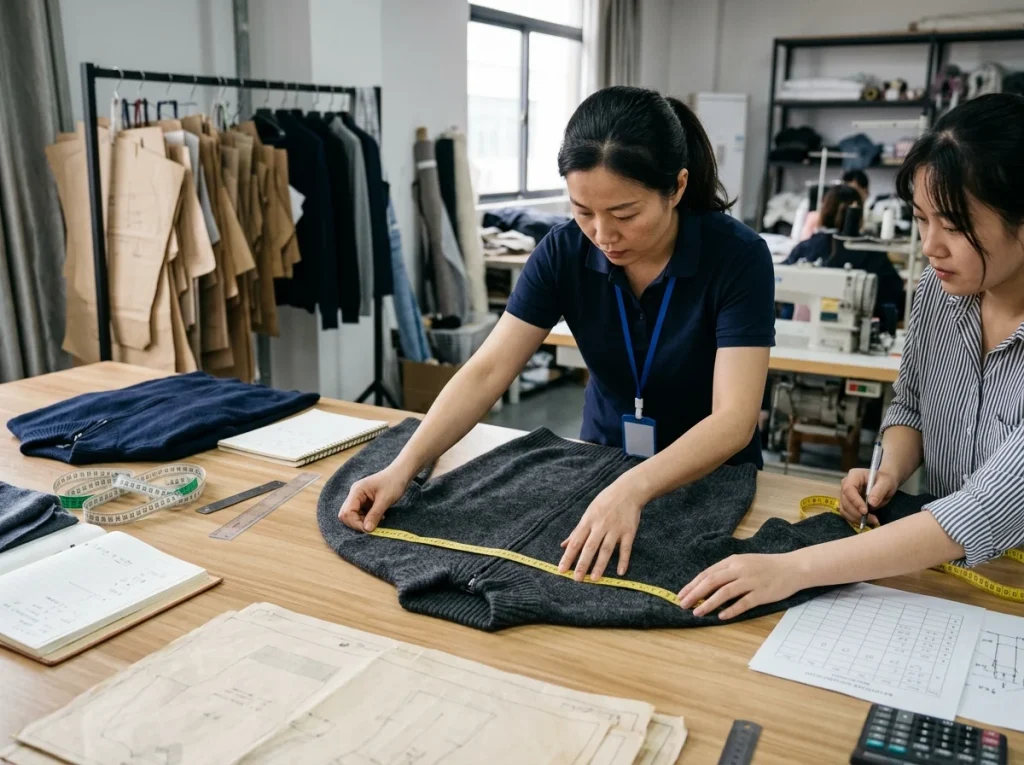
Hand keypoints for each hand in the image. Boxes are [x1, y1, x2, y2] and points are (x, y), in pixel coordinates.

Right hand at [338, 466, 410, 531]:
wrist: (401, 473)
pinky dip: (368, 518)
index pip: (347, 512)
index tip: (369, 529)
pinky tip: (380, 517)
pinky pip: (361, 514)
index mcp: (357, 491)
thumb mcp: (385, 500)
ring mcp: (359, 497)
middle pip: (346, 515)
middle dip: (357, 523)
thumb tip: (367, 530)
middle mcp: (354, 494)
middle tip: (373, 526)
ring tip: (379, 519)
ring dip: (363, 521)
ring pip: (353, 515)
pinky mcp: (364, 501)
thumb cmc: (394, 482)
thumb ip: (374, 515)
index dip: (356, 523)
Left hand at [558, 479, 642, 581]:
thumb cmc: (605, 501)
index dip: (568, 556)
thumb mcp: (588, 512)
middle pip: (590, 547)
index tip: (561, 570)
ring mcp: (615, 529)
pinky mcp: (629, 531)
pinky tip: (620, 572)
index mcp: (588, 521)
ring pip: (606, 549)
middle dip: (582, 564)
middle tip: (576, 579)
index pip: (575, 542)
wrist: (628, 491)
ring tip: (595, 579)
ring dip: (600, 565)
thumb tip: (564, 545)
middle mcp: (600, 526)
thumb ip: (577, 531)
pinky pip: (626, 548)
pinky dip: (623, 560)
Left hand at [677, 554, 803, 619]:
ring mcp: (750, 581)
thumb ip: (728, 571)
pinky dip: (730, 610)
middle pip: (712, 582)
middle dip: (695, 594)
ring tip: (698, 613)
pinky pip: (743, 603)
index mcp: (733, 561)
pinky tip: (720, 616)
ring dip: (708, 603)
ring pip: (724, 592)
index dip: (692, 585)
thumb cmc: (767, 566)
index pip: (707, 573)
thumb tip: (707, 584)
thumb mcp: (744, 562)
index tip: (681, 595)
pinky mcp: (761, 593)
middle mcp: (739, 569)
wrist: (793, 568)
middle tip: (683, 605)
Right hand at [839, 468, 897, 527]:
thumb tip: (872, 503)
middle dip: (857, 512)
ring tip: (872, 520)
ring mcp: (845, 494)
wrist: (884, 484)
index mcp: (854, 476)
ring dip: (856, 518)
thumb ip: (879, 491)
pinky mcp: (847, 503)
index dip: (855, 501)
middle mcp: (846, 484)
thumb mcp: (886, 483)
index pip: (848, 489)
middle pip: (845, 501)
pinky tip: (867, 520)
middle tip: (872, 519)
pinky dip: (855, 519)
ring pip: (844, 509)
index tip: (865, 511)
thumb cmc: (885, 480)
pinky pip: (847, 513)